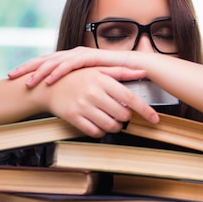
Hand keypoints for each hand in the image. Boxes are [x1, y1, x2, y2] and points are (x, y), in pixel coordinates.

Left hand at [8, 47, 138, 87]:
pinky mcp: (89, 57)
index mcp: (71, 59)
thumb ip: (77, 85)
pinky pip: (69, 65)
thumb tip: (64, 94)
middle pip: (45, 59)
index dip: (30, 69)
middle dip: (27, 67)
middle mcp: (73, 54)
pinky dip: (58, 72)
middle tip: (11, 76)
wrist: (135, 68)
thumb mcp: (90, 83)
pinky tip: (49, 80)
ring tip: (28, 82)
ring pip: (54, 61)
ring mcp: (80, 54)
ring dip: (40, 72)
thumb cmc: (114, 77)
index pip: (46, 63)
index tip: (15, 77)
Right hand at [37, 66, 157, 137]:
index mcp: (102, 80)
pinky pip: (94, 132)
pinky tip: (99, 124)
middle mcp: (93, 93)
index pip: (129, 98)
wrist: (47, 85)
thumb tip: (142, 71)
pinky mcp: (73, 117)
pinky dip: (101, 132)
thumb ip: (121, 71)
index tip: (155, 118)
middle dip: (126, 118)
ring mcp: (82, 106)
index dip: (145, 110)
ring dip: (115, 126)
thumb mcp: (98, 69)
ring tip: (112, 120)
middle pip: (122, 115)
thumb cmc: (76, 76)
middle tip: (122, 114)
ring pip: (110, 126)